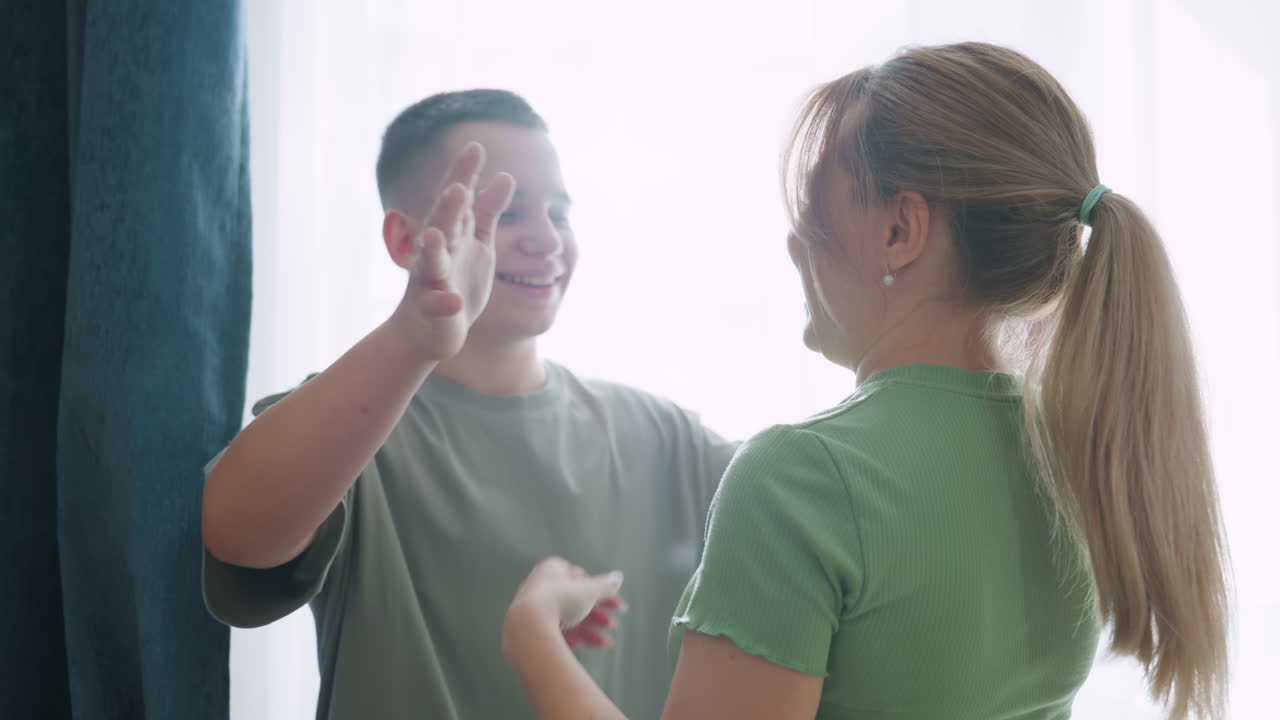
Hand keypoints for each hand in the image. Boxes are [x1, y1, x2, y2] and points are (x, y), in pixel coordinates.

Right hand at [387, 141, 515, 361]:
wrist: (429, 328)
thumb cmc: (454, 279)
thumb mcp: (477, 241)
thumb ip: (488, 210)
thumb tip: (505, 175)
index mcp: (452, 232)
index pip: (458, 198)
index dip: (464, 174)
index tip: (476, 147)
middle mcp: (437, 250)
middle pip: (442, 223)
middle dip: (448, 206)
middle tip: (458, 187)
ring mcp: (431, 279)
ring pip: (430, 260)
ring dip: (433, 248)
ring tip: (436, 235)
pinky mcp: (431, 308)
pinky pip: (436, 304)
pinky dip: (443, 302)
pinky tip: (453, 301)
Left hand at [506, 557, 626, 651]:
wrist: (528, 626)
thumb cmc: (559, 600)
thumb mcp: (588, 591)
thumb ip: (605, 586)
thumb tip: (618, 577)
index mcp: (552, 569)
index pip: (583, 578)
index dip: (603, 593)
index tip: (617, 606)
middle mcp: (541, 585)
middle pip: (576, 601)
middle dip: (598, 615)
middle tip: (614, 626)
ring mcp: (534, 607)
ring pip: (568, 619)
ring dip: (591, 630)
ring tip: (609, 644)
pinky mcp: (530, 627)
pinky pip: (556, 632)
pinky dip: (574, 639)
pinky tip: (586, 647)